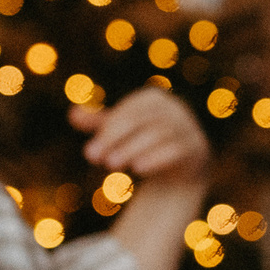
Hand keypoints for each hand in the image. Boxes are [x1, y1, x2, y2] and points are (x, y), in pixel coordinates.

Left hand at [72, 85, 210, 191]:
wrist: (185, 165)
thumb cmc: (147, 143)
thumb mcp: (122, 133)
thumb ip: (99, 124)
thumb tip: (72, 114)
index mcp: (153, 99)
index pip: (126, 113)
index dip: (107, 132)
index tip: (89, 154)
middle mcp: (172, 109)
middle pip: (139, 122)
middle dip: (115, 140)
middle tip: (94, 159)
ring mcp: (187, 127)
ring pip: (156, 135)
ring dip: (132, 149)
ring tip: (111, 165)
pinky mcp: (196, 147)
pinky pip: (175, 150)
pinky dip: (156, 158)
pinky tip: (138, 169)